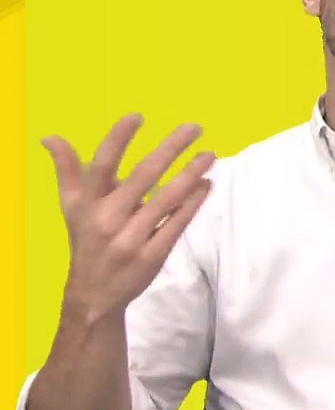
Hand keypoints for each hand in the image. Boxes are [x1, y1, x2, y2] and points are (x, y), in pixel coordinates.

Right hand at [42, 114, 215, 322]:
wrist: (93, 294)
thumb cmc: (87, 240)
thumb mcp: (72, 207)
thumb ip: (68, 170)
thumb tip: (50, 137)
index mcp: (88, 203)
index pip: (102, 164)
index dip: (117, 139)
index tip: (138, 116)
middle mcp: (108, 219)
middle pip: (143, 176)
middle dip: (170, 148)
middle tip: (195, 127)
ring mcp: (131, 239)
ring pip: (166, 199)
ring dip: (191, 174)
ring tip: (210, 155)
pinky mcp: (152, 256)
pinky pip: (177, 224)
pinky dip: (193, 203)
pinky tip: (206, 185)